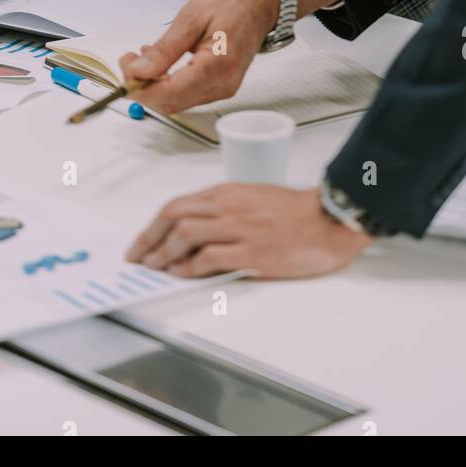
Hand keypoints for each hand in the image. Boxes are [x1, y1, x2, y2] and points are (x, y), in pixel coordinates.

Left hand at [119, 0, 279, 113]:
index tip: (126, 65)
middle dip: (143, 88)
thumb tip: (138, 71)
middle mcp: (223, 85)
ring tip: (145, 57)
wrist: (261, 3)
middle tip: (130, 61)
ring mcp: (223, 88)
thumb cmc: (232, 3)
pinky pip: (187, 96)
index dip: (140, 86)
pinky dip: (167, 84)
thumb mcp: (191, 18)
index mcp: (217, 66)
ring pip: (176, 103)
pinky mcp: (220, 86)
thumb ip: (164, 49)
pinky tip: (161, 64)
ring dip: (154, 86)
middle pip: (170, 104)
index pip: (169, 94)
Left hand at [126, 184, 371, 277]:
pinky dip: (189, 266)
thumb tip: (197, 233)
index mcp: (228, 192)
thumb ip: (226, 210)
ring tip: (154, 268)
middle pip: (173, 215)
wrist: (329, 220)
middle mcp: (228, 205)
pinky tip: (181, 274)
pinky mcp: (252, 250)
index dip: (153, 224)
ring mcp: (239, 227)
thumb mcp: (254, 199)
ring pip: (185, 233)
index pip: (178, 204)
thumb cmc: (296, 211)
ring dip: (163, 252)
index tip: (141, 241)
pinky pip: (209, 256)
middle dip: (148, 237)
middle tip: (137, 257)